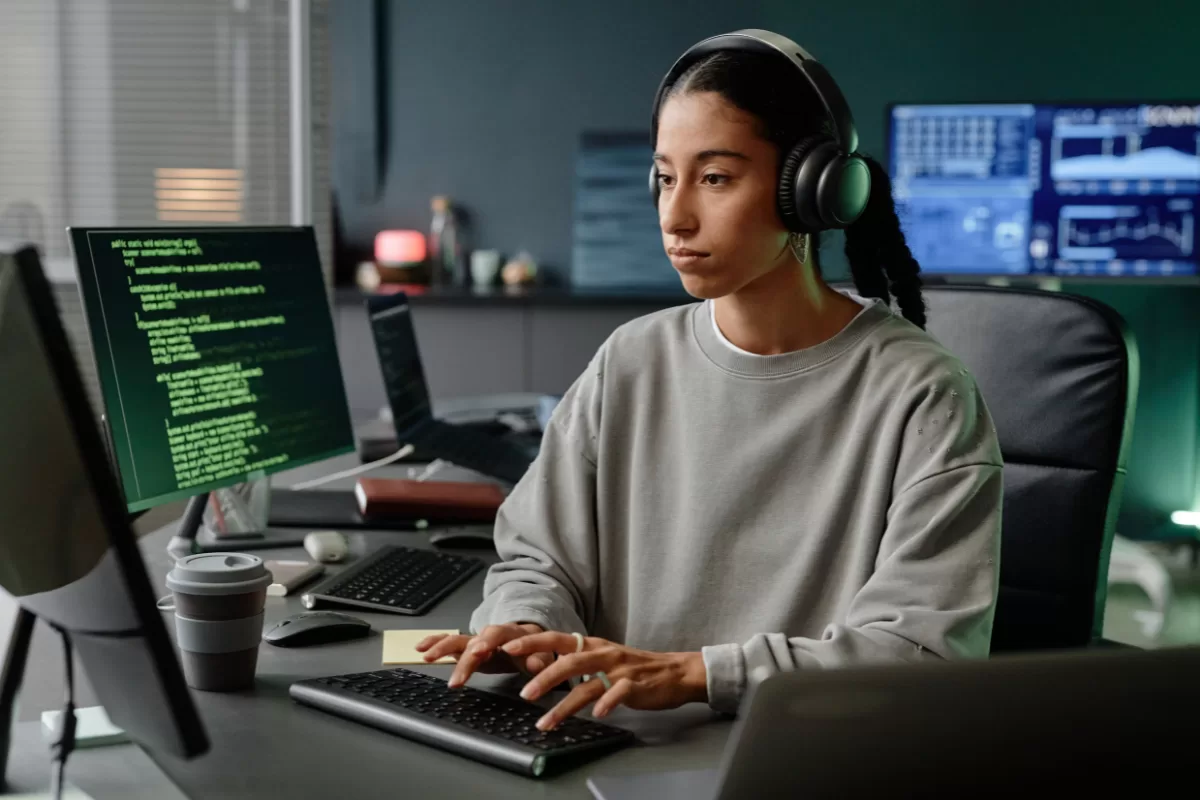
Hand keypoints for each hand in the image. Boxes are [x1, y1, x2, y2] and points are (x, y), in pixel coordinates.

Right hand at [415, 623, 553, 687]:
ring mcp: (477, 640)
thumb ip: (540, 661)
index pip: (500, 634)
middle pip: (476, 640)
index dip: (490, 641)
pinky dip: (435, 642)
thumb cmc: (535, 649)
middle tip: (457, 675)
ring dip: (442, 646)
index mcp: (512, 634)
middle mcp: (491, 634)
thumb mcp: (544, 656)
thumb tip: (536, 665)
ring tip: (427, 656)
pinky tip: (420, 647)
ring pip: (459, 640)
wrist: (529, 639)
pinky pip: (449, 643)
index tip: (481, 652)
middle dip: (465, 655)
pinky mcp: (467, 647)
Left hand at [502, 632, 707, 730]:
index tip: (508, 647)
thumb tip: (542, 670)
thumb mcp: (602, 657)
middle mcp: (603, 654)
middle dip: (545, 677)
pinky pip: (619, 693)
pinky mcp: (636, 685)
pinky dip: (607, 703)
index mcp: (592, 645)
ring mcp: (620, 670)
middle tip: (525, 693)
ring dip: (565, 704)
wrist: (674, 671)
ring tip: (546, 721)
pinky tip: (597, 714)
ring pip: (588, 684)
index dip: (533, 642)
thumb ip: (577, 661)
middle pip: (570, 661)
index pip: (557, 639)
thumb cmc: (634, 667)